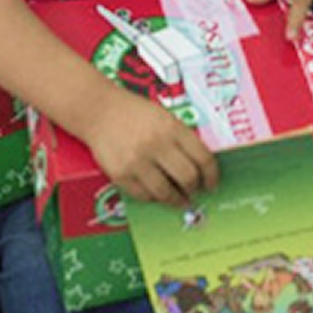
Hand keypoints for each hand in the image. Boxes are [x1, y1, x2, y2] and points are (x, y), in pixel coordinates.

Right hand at [82, 88, 218, 206]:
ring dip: (176, 200)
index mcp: (172, 128)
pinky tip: (157, 195)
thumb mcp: (166, 117)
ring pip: (166, 192)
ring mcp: (137, 162)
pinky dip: (154, 198)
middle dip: (194, 189)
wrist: (99, 111)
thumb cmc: (135, 113)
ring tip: (179, 200)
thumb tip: (200, 167)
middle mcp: (157, 145)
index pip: (203, 158)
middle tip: (195, 192)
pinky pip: (143, 195)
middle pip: (188, 178)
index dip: (212, 175)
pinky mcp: (120, 175)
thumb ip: (182, 139)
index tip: (213, 183)